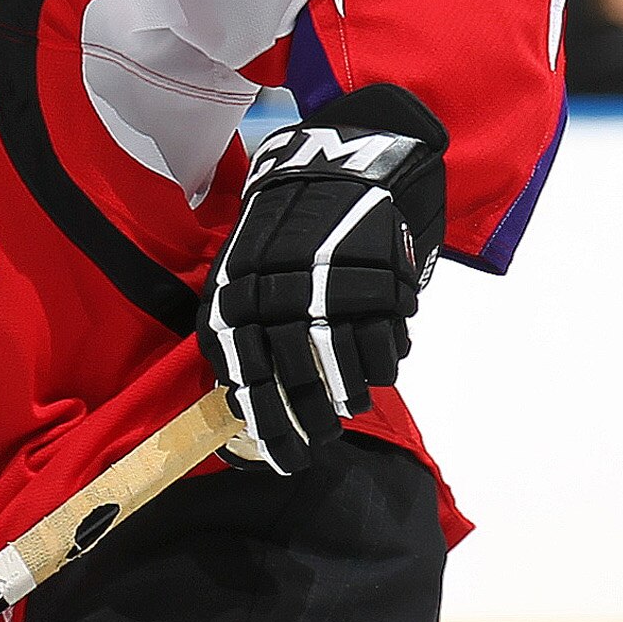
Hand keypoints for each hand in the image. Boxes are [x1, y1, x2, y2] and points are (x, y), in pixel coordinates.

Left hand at [202, 87, 447, 475]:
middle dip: (311, 423)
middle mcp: (279, 293)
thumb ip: (238, 333)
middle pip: (298, 382)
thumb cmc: (278, 230)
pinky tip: (381, 365)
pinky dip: (385, 361)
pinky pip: (385, 341)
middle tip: (322, 442)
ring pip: (346, 368)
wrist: (335, 161)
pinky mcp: (379, 277)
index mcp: (237, 296)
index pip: (249, 381)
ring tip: (352, 406)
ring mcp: (332, 287)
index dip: (269, 429)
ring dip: (351, 397)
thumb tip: (243, 402)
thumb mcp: (237, 271)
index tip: (283, 459)